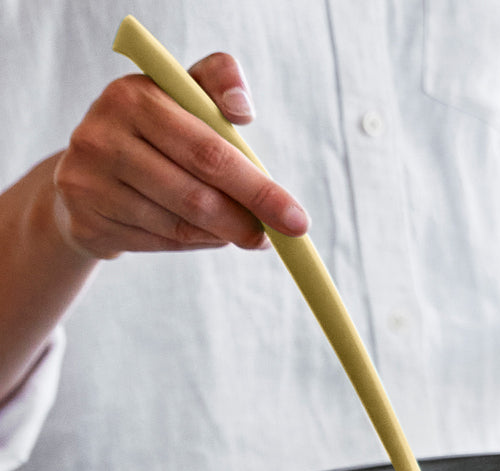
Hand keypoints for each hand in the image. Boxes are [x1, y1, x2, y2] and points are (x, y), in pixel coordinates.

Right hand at [50, 53, 307, 259]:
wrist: (89, 172)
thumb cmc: (156, 131)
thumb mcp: (182, 95)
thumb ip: (217, 85)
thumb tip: (242, 109)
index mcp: (134, 97)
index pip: (209, 151)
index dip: (257, 188)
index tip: (297, 218)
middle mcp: (103, 136)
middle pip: (197, 196)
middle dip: (250, 221)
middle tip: (284, 237)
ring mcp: (90, 181)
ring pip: (182, 225)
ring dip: (226, 235)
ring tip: (250, 234)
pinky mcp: (88, 220)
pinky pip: (163, 241)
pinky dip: (198, 242)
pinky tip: (212, 235)